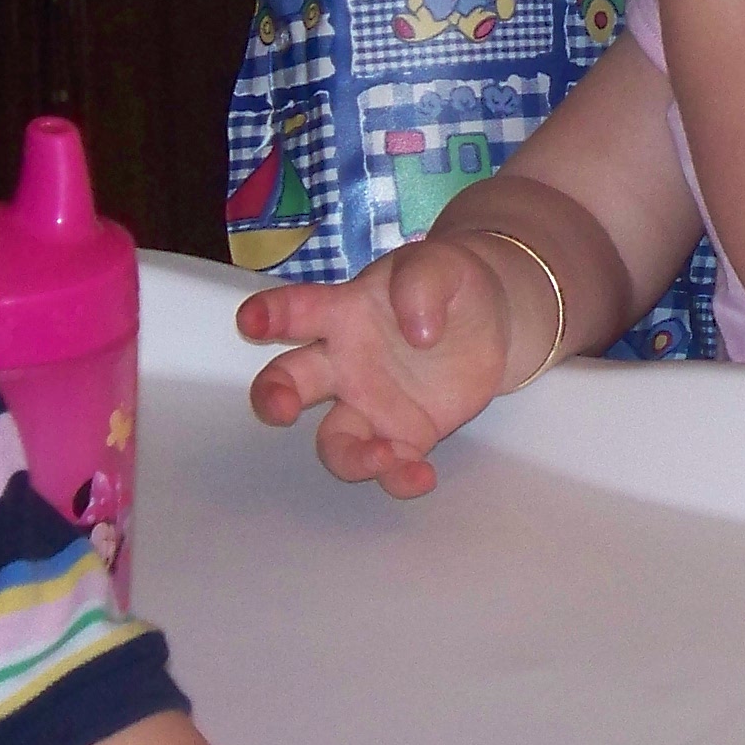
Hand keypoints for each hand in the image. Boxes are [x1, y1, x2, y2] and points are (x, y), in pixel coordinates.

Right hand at [234, 235, 523, 497]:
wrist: (494, 319)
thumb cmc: (450, 284)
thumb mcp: (441, 266)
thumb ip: (422, 285)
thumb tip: (419, 332)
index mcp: (344, 313)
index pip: (297, 310)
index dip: (269, 314)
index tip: (251, 320)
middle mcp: (344, 363)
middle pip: (290, 382)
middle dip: (274, 396)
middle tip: (280, 408)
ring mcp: (369, 404)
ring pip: (334, 441)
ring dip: (349, 456)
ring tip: (385, 454)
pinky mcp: (404, 435)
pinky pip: (389, 466)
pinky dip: (399, 478)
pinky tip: (421, 475)